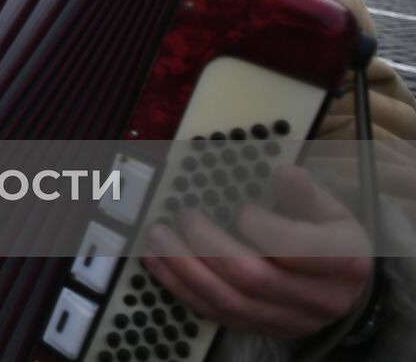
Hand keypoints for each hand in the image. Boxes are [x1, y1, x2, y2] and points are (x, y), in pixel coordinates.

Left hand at [142, 165, 370, 338]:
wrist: (343, 288)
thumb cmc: (331, 239)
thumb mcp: (331, 209)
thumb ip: (306, 192)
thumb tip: (285, 173)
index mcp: (343, 262)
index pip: (294, 248)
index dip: (261, 227)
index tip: (242, 209)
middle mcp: (320, 298)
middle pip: (254, 278)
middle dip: (209, 245)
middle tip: (184, 217)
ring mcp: (289, 320)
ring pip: (229, 301)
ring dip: (185, 269)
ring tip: (158, 239)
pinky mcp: (261, 328)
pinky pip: (216, 313)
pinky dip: (182, 288)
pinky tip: (159, 264)